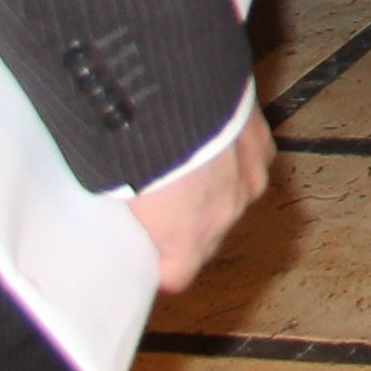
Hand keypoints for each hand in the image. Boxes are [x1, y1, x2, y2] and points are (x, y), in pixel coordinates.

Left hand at [128, 112, 272, 294]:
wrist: (171, 96)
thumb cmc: (136, 150)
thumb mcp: (110, 190)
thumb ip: (124, 213)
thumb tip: (109, 214)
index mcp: (189, 237)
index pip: (179, 275)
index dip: (160, 267)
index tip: (144, 256)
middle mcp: (226, 214)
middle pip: (208, 237)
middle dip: (187, 227)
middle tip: (157, 205)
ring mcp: (249, 176)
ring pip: (233, 198)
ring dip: (213, 190)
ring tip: (186, 166)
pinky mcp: (260, 139)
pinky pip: (248, 160)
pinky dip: (234, 155)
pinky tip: (213, 140)